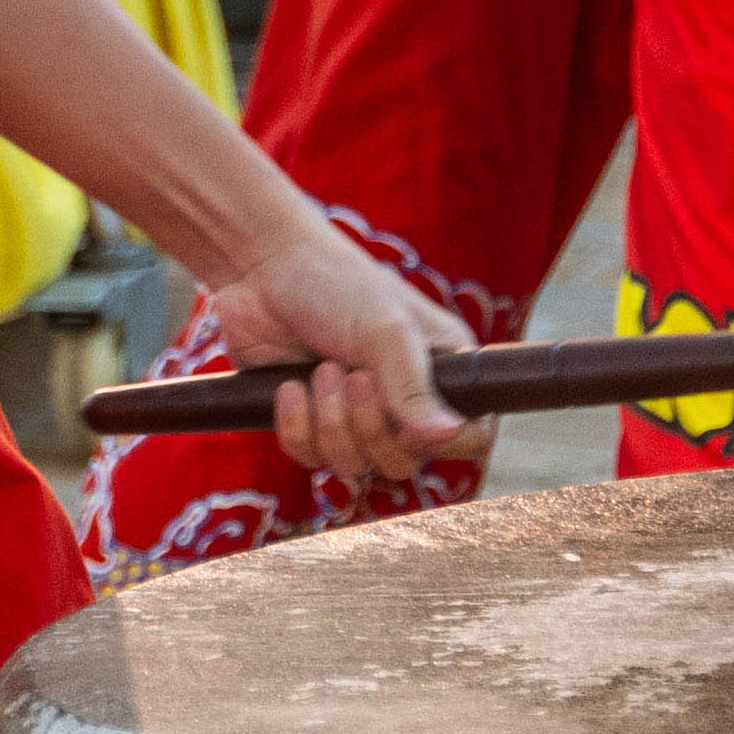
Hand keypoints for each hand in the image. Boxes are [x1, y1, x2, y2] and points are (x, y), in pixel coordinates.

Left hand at [175, 203, 466, 494]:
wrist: (261, 269)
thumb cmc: (336, 283)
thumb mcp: (385, 330)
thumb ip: (414, 387)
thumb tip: (447, 434)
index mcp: (443, 370)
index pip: (472, 436)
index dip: (446, 443)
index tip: (411, 423)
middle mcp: (404, 399)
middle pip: (405, 462)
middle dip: (370, 427)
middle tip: (353, 376)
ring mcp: (355, 413)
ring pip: (354, 464)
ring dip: (331, 421)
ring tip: (321, 369)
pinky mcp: (309, 420)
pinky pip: (309, 456)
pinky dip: (296, 426)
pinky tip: (288, 386)